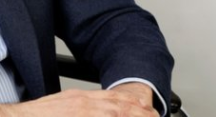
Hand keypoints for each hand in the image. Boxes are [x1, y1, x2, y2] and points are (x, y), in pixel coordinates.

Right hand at [0, 87, 158, 116]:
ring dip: (132, 115)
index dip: (132, 105)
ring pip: (114, 113)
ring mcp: (80, 112)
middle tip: (154, 114)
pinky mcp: (76, 116)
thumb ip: (78, 110)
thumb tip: (87, 112)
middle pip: (119, 106)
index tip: (146, 110)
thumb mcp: (61, 107)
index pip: (113, 100)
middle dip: (139, 112)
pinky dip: (115, 116)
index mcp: (79, 100)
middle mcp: (82, 104)